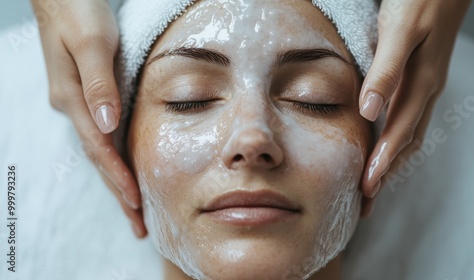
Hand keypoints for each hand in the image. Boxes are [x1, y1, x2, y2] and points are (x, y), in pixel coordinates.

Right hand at [32, 0, 145, 236]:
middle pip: (99, 158)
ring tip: (134, 208)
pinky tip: (126, 170)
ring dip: (118, 180)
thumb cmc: (79, 11)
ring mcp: (79, 103)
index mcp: (73, 97)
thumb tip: (107, 124)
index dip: (118, 176)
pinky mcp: (88, 96)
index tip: (136, 202)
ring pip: (101, 150)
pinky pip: (103, 135)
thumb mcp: (92, 42)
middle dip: (119, 192)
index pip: (99, 147)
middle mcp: (73, 106)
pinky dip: (116, 158)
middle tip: (137, 225)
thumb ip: (99, 84)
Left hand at [359, 0, 470, 215]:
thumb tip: (369, 111)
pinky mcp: (421, 79)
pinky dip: (398, 140)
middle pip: (406, 143)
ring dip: (392, 161)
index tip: (366, 190)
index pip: (398, 134)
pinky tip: (387, 146)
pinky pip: (410, 119)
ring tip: (375, 183)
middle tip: (367, 201)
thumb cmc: (420, 0)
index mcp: (420, 84)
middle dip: (386, 173)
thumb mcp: (400, 31)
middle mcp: (426, 91)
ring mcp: (426, 86)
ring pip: (410, 134)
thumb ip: (386, 70)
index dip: (382, 164)